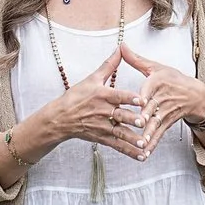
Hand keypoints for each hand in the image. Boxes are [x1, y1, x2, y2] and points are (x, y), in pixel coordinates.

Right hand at [25, 45, 145, 159]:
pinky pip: (117, 146)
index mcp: (102, 95)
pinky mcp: (102, 138)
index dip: (129, 98)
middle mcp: (103, 112)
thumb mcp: (92, 78)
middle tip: (143, 122)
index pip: (117, 96)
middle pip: (120, 116)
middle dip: (132, 120)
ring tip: (144, 143)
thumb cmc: (76, 96)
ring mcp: (102, 126)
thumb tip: (120, 48)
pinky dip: (129, 152)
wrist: (60, 118)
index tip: (141, 99)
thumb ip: (109, 65)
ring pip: (120, 134)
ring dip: (132, 139)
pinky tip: (142, 156)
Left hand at [117, 43, 204, 150]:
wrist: (195, 95)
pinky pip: (159, 134)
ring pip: (156, 123)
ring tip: (141, 142)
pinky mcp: (167, 122)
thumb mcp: (155, 67)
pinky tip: (145, 152)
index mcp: (158, 81)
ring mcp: (166, 111)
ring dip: (149, 133)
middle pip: (152, 107)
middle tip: (138, 123)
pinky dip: (153, 143)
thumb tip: (121, 46)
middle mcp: (163, 97)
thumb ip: (136, 59)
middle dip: (145, 116)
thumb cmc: (172, 79)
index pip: (150, 88)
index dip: (144, 94)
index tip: (139, 100)